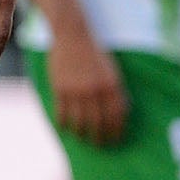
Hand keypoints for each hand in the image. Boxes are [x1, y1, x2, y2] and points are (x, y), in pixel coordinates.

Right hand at [46, 29, 130, 145]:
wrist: (73, 35)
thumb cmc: (95, 53)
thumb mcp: (111, 70)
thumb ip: (115, 90)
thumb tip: (119, 113)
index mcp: (112, 85)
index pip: (117, 116)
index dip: (116, 130)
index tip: (116, 139)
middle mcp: (95, 90)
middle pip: (99, 122)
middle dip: (100, 137)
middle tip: (100, 145)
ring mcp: (76, 91)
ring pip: (80, 121)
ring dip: (82, 133)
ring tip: (83, 138)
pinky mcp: (60, 89)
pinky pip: (62, 113)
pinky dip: (64, 124)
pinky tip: (66, 128)